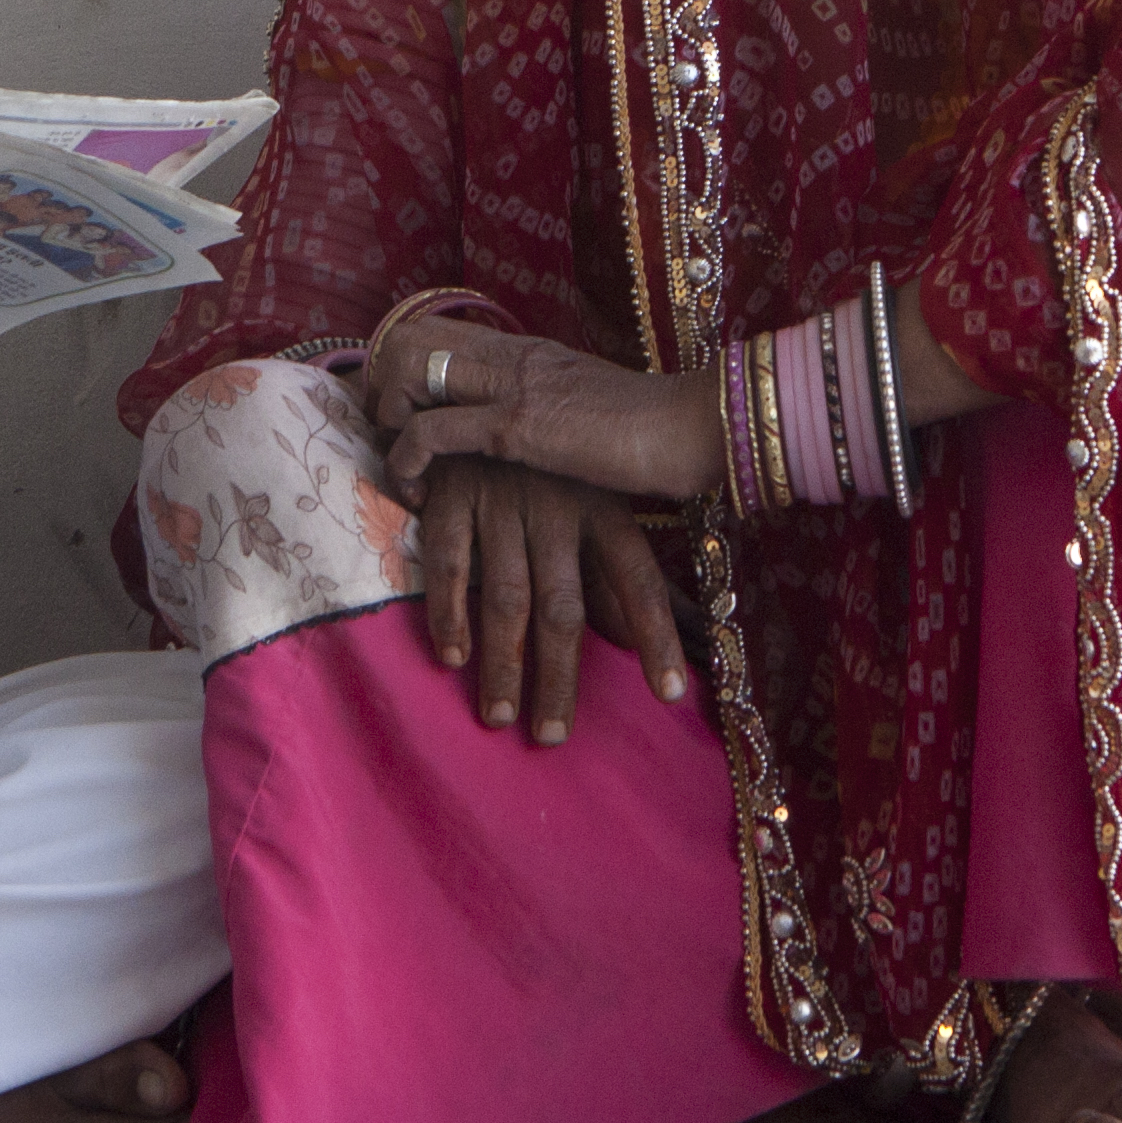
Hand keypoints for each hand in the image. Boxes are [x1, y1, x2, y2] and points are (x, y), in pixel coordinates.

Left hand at [371, 316, 727, 508]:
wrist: (689, 429)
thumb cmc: (649, 431)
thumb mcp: (584, 406)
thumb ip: (547, 405)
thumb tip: (527, 429)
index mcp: (524, 348)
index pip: (434, 330)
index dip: (403, 370)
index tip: (404, 417)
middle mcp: (510, 354)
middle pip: (408, 339)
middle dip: (382, 390)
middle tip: (393, 439)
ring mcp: (511, 385)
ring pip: (409, 372)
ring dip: (389, 421)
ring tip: (406, 468)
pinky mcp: (516, 426)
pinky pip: (433, 431)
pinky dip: (408, 460)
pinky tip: (419, 492)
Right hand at [405, 456, 691, 743]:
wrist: (477, 386)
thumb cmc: (550, 467)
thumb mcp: (594, 507)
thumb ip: (611, 577)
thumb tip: (641, 644)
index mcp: (603, 509)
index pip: (639, 582)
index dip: (657, 637)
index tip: (671, 694)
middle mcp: (556, 508)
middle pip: (562, 608)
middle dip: (559, 676)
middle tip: (551, 736)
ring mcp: (502, 501)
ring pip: (507, 597)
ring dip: (503, 661)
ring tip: (500, 715)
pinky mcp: (452, 495)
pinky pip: (450, 563)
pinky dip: (449, 612)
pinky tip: (452, 656)